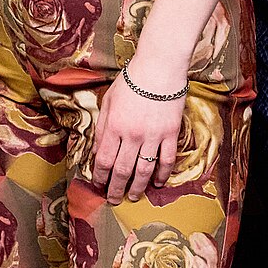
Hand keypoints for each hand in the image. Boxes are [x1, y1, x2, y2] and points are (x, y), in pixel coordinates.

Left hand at [91, 68, 184, 204]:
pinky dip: (162, 175)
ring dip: (137, 187)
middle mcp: (132, 135)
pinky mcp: (170, 134)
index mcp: (114, 126)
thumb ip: (103, 127)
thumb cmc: (131, 81)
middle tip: (113, 199)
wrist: (159, 68)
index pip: (103, 160)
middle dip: (115, 188)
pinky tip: (157, 184)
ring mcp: (153, 136)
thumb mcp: (109, 101)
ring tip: (134, 197)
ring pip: (143, 170)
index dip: (99, 177)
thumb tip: (97, 151)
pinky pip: (166, 161)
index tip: (98, 185)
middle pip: (122, 170)